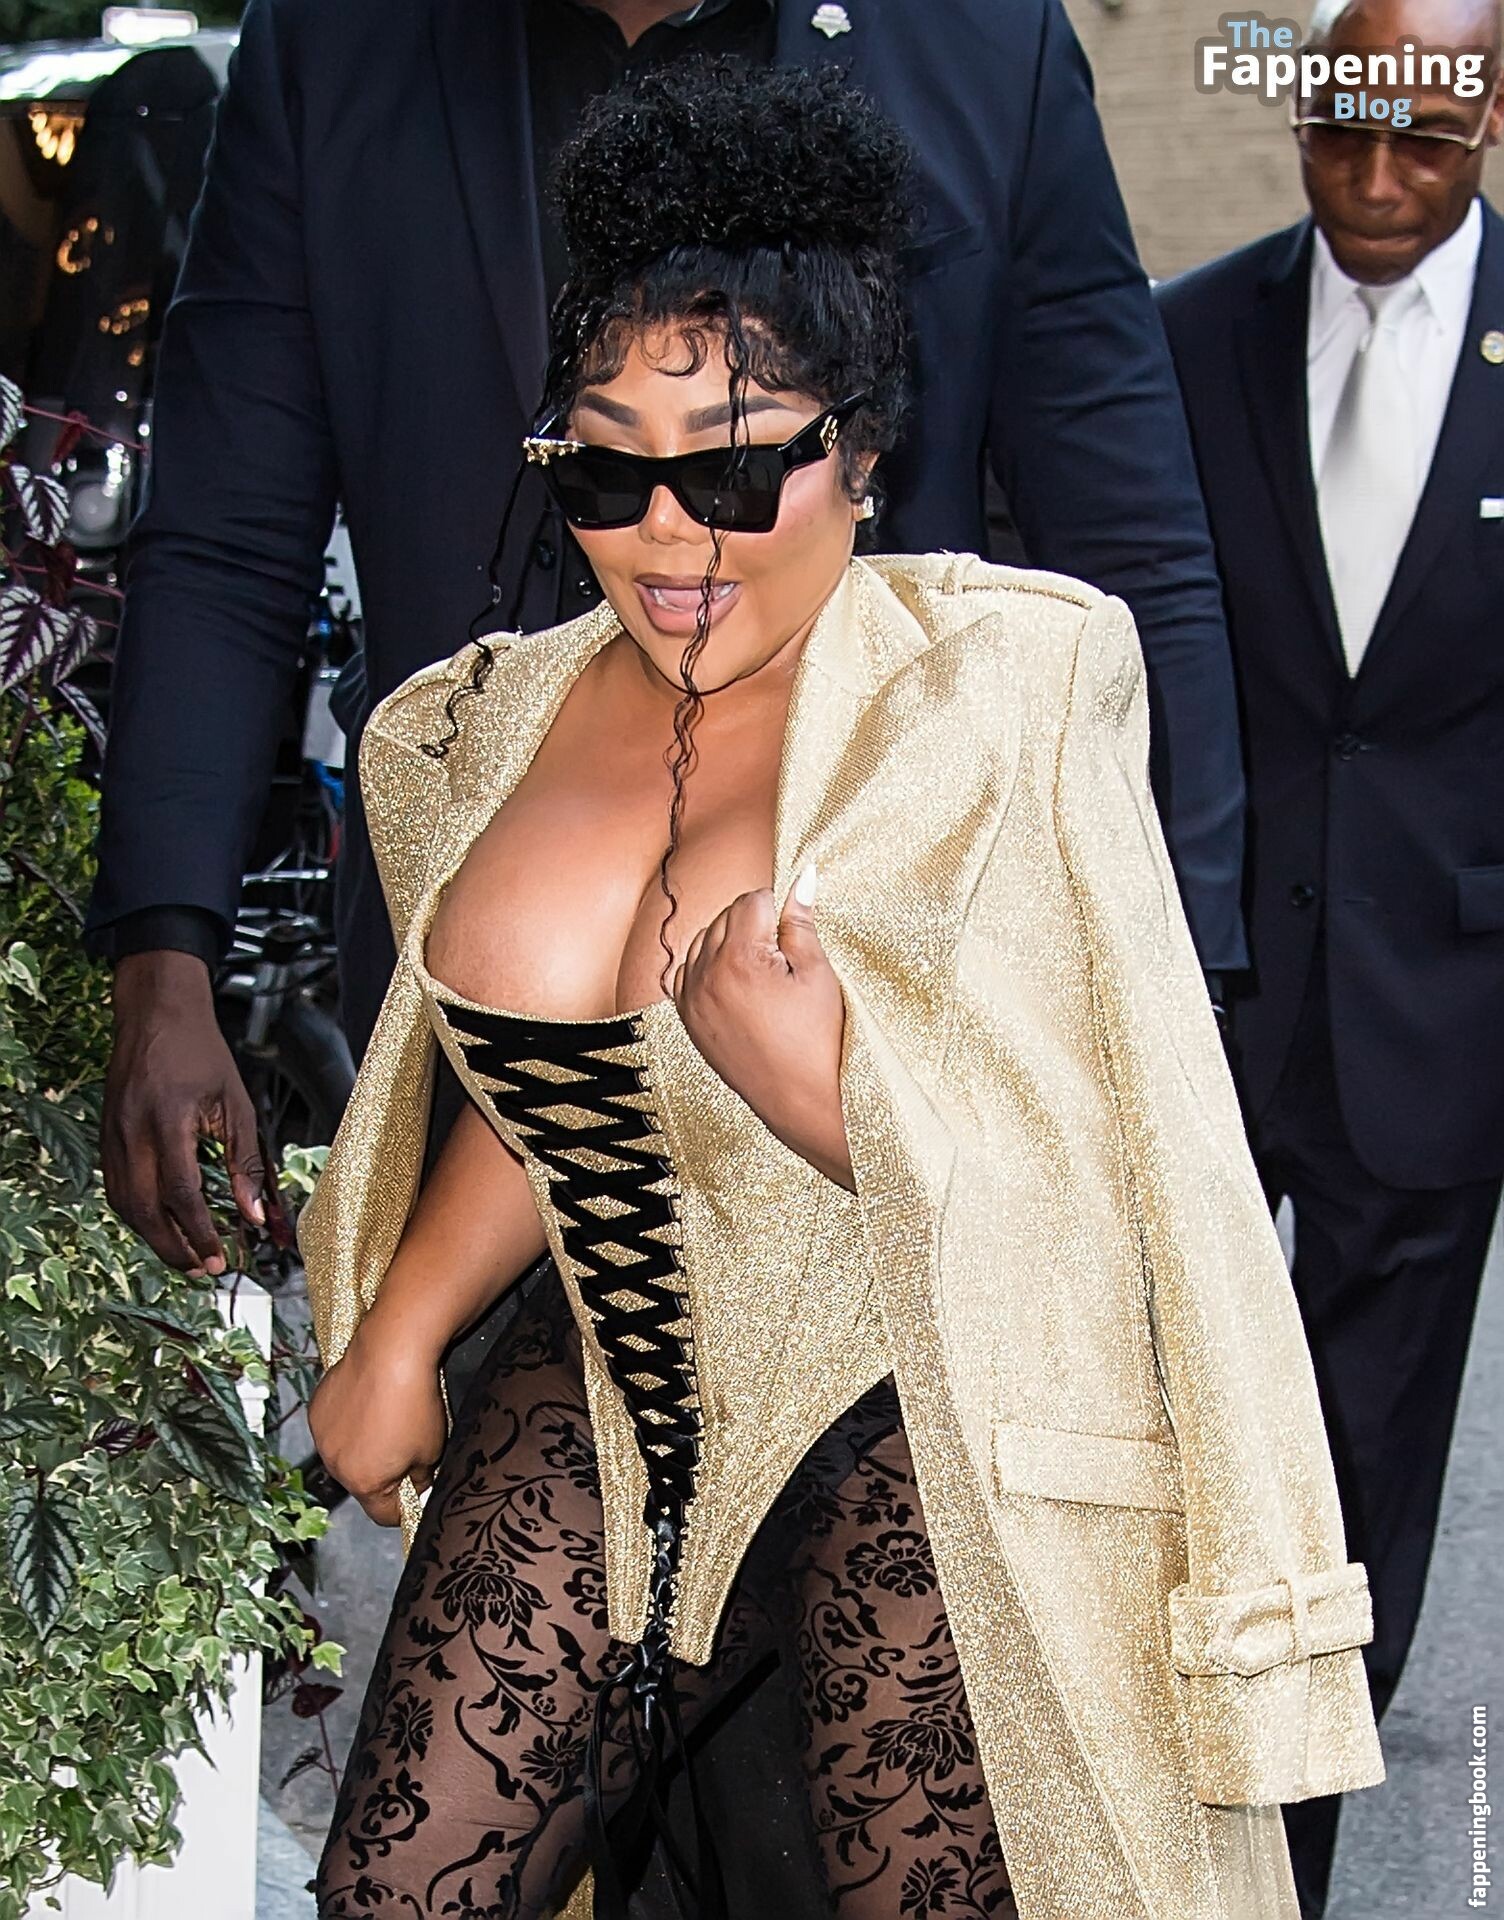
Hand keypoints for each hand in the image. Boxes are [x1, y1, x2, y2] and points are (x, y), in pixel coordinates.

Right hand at [102, 952, 267, 1276]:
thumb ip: (246, 1160)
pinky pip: (117, 1187)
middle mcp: (132, 1133)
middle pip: (145, 1210)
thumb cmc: (201, 1053)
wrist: (156, 1014)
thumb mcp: (237, 1103)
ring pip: (125, 1204)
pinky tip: (162, 1223)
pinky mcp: (106, 1136)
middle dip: (174, 1248)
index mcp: (168, 1121)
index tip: (220, 1258)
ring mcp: (112, 1135)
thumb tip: (254, 1214)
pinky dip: (138, 1213)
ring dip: (153, 1236)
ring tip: (186, 1255)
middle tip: (203, 1269)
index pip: (181, 1193)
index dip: (200, 1232)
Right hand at [307, 1315, 446, 1528]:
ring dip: (363, 1445)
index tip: (416, 1491)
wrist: (392, 1352)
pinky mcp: (317, 1407)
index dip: (404, 1506)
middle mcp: (335, 1464)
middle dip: (384, 1472)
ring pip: (346, 1453)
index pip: (383, 1514)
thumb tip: (416, 1484)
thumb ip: (420, 1478)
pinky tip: (369, 1401)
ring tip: (387, 1418)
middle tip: (406, 1446)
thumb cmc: (415, 1402)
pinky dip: (350, 1421)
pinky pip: (335, 1427)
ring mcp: (322, 1435)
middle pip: (362, 1482)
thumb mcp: (432, 1450)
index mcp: (363, 1481)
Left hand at [672, 863, 853, 1187]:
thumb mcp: (816, 973)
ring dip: (729, 942)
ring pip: (703, 941)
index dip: (779, 909)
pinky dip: (705, 967)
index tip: (795, 929)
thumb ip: (800, 921)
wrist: (803, 1100)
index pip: (752, 900)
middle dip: (754, 924)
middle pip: (725, 916)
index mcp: (739, 959)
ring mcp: (692, 1000)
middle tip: (784, 955)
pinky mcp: (689, 1020)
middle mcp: (705, 976)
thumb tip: (802, 876)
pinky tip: (734, 981)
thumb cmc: (819, 1039)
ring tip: (763, 972)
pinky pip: (685, 973)